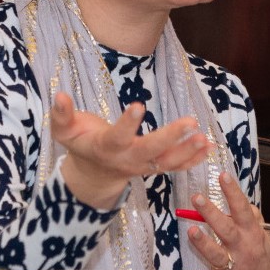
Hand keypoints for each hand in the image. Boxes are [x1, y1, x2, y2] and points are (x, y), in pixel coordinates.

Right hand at [51, 91, 212, 208]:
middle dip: (170, 138)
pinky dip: (193, 159)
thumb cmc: (81, 145)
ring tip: (204, 137)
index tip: (139, 105)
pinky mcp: (155, 168)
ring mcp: (143, 166)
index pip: (117, 136)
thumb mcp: (64, 131)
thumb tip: (59, 95)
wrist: (93, 175)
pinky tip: (210, 148)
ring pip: (167, 162)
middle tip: (190, 123)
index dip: (127, 123)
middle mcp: (127, 159)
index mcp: (106, 147)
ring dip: (187, 151)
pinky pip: (176, 167)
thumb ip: (61, 115)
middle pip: (150, 151)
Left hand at [181, 171, 269, 269]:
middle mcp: (242, 250)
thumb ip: (255, 223)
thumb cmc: (262, 266)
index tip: (223, 176)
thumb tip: (246, 205)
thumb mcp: (265, 241)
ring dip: (203, 243)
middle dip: (211, 213)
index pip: (242, 210)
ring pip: (216, 254)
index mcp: (252, 236)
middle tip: (197, 198)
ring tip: (192, 231)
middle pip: (226, 229)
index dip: (233, 193)